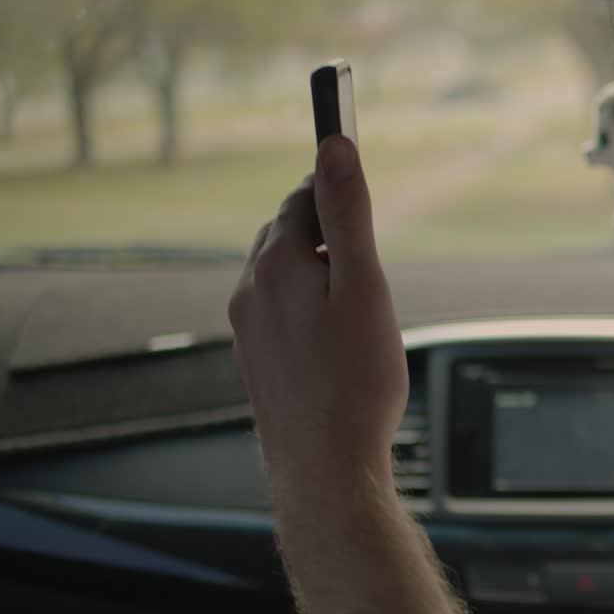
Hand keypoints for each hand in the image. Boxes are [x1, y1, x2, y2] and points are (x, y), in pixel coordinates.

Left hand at [228, 134, 406, 489]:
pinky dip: (304, 305)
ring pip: (279, 274)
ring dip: (313, 268)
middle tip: (365, 245)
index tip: (356, 180)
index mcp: (277, 265)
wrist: (325, 466)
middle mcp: (251, 291)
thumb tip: (336, 147)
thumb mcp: (365, 285)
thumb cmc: (355, 381)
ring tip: (355, 295)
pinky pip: (276, 311)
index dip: (332, 186)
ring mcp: (248, 328)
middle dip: (323, 229)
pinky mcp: (255, 360)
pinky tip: (334, 336)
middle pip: (285, 234)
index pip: (302, 199)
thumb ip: (350, 213)